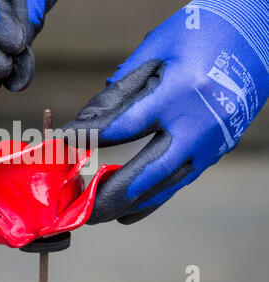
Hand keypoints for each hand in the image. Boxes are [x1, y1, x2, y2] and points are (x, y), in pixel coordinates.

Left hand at [64, 0, 268, 224]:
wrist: (259, 38)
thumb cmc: (203, 35)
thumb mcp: (157, 50)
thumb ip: (121, 90)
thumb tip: (88, 122)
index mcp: (181, 93)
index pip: (123, 125)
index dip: (89, 137)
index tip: (63, 145)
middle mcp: (199, 126)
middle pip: (146, 172)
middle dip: (110, 194)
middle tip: (82, 210)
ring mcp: (211, 143)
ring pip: (164, 186)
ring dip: (128, 204)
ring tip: (98, 215)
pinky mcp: (216, 150)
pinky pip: (178, 182)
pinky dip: (152, 199)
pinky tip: (129, 213)